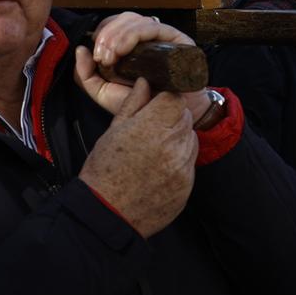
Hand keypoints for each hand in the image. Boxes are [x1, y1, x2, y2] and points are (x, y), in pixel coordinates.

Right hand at [76, 80, 197, 237]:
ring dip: (178, 139)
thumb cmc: (104, 169)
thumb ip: (134, 103)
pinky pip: (189, 164)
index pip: (175, 98)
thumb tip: (145, 82)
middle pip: (185, 117)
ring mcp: (182, 168)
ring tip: (155, 150)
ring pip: (191, 139)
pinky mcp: (187, 187)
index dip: (166, 99)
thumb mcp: (113, 130)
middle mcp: (172, 145)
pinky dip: (179, 162)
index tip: (158, 104)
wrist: (107, 213)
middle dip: (172, 117)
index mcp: (152, 126)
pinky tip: (159, 169)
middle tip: (153, 128)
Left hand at [80, 12, 210, 119]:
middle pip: (125, 19)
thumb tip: (81, 49)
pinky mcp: (178, 40)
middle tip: (102, 57)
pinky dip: (134, 35)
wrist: (171, 119)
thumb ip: (87, 75)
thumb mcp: (105, 93)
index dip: (102, 32)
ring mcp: (163, 37)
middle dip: (108, 35)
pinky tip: (124, 50)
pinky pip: (155, 28)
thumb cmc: (140, 104)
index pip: (115, 23)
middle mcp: (148, 37)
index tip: (95, 54)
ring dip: (118, 35)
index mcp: (132, 44)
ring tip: (111, 56)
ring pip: (137, 21)